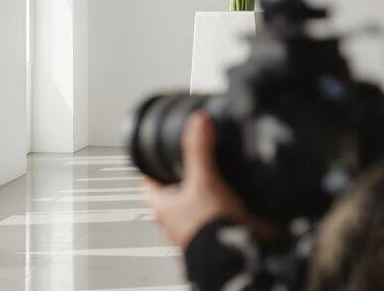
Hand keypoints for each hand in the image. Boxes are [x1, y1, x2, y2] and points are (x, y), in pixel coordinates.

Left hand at [141, 112, 278, 248]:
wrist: (236, 259)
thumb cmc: (211, 229)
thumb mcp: (205, 180)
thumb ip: (200, 150)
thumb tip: (198, 122)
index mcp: (162, 206)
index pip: (147, 182)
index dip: (148, 168)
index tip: (150, 157)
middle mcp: (172, 222)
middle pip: (168, 196)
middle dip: (176, 181)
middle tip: (185, 167)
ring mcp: (191, 233)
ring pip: (188, 210)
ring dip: (197, 197)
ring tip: (210, 183)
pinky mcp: (210, 239)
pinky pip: (208, 221)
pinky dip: (215, 211)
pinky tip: (229, 204)